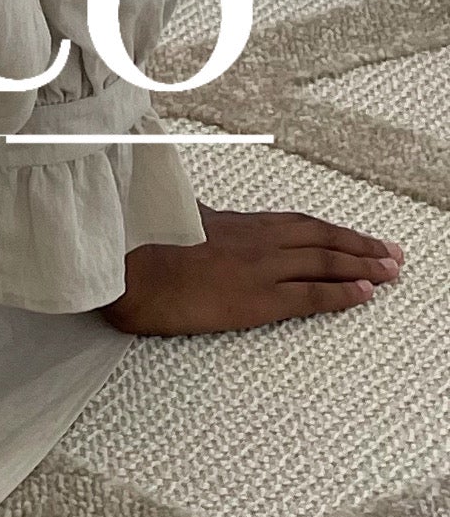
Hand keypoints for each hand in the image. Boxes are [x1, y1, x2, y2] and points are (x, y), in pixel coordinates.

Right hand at [101, 202, 403, 334]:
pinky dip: (341, 294)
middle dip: (362, 247)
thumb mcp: (173, 222)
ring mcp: (259, 268)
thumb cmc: (138, 247)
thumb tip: (198, 216)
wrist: (123, 270)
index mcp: (237, 224)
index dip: (335, 232)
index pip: (301, 225)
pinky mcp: (255, 299)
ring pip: (325, 263)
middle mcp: (256, 241)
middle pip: (323, 241)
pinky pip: (310, 296)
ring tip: (391, 271)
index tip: (362, 238)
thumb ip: (196, 220)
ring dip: (364, 266)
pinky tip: (365, 294)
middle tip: (393, 255)